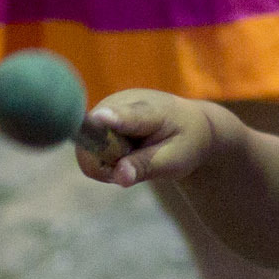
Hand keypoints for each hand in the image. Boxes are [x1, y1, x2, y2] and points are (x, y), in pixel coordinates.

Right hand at [74, 88, 214, 187]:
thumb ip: (145, 166)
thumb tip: (119, 177)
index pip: (128, 115)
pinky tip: (124, 152)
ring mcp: (107, 106)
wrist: (190, 125)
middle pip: (94, 139)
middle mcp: (121, 102)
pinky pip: (88, 148)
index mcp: (150, 111)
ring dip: (106, 161)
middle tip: (136, 163)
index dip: (112, 118)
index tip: (101, 118)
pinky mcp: (98, 115)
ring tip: (132, 156)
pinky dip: (104, 158)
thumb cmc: (184, 142)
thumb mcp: (173, 159)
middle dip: (109, 162)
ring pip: (87, 147)